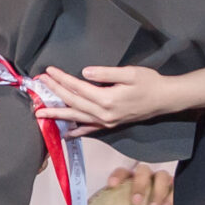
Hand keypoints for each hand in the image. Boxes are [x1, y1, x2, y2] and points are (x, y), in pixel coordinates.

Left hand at [39, 65, 170, 132]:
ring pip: (77, 118)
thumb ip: (106, 73)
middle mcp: (103, 114)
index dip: (61, 79)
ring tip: (40, 114)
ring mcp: (106, 122)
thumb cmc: (149, 82)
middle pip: (73, 102)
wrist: (164, 99)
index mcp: (107, 99)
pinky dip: (76, 131)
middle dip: (54, 93)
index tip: (49, 71)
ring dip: (58, 114)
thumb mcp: (130, 73)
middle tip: (39, 85)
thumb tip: (84, 73)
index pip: (78, 87)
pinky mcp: (110, 124)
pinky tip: (66, 133)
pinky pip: (90, 130)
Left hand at [104, 163, 174, 204]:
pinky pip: (175, 187)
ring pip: (161, 176)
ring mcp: (161, 182)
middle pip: (143, 171)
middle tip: (136, 203)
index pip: (123, 172)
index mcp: (129, 180)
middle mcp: (146, 179)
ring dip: (157, 192)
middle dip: (140, 185)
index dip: (117, 176)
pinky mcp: (174, 191)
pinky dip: (171, 196)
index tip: (111, 185)